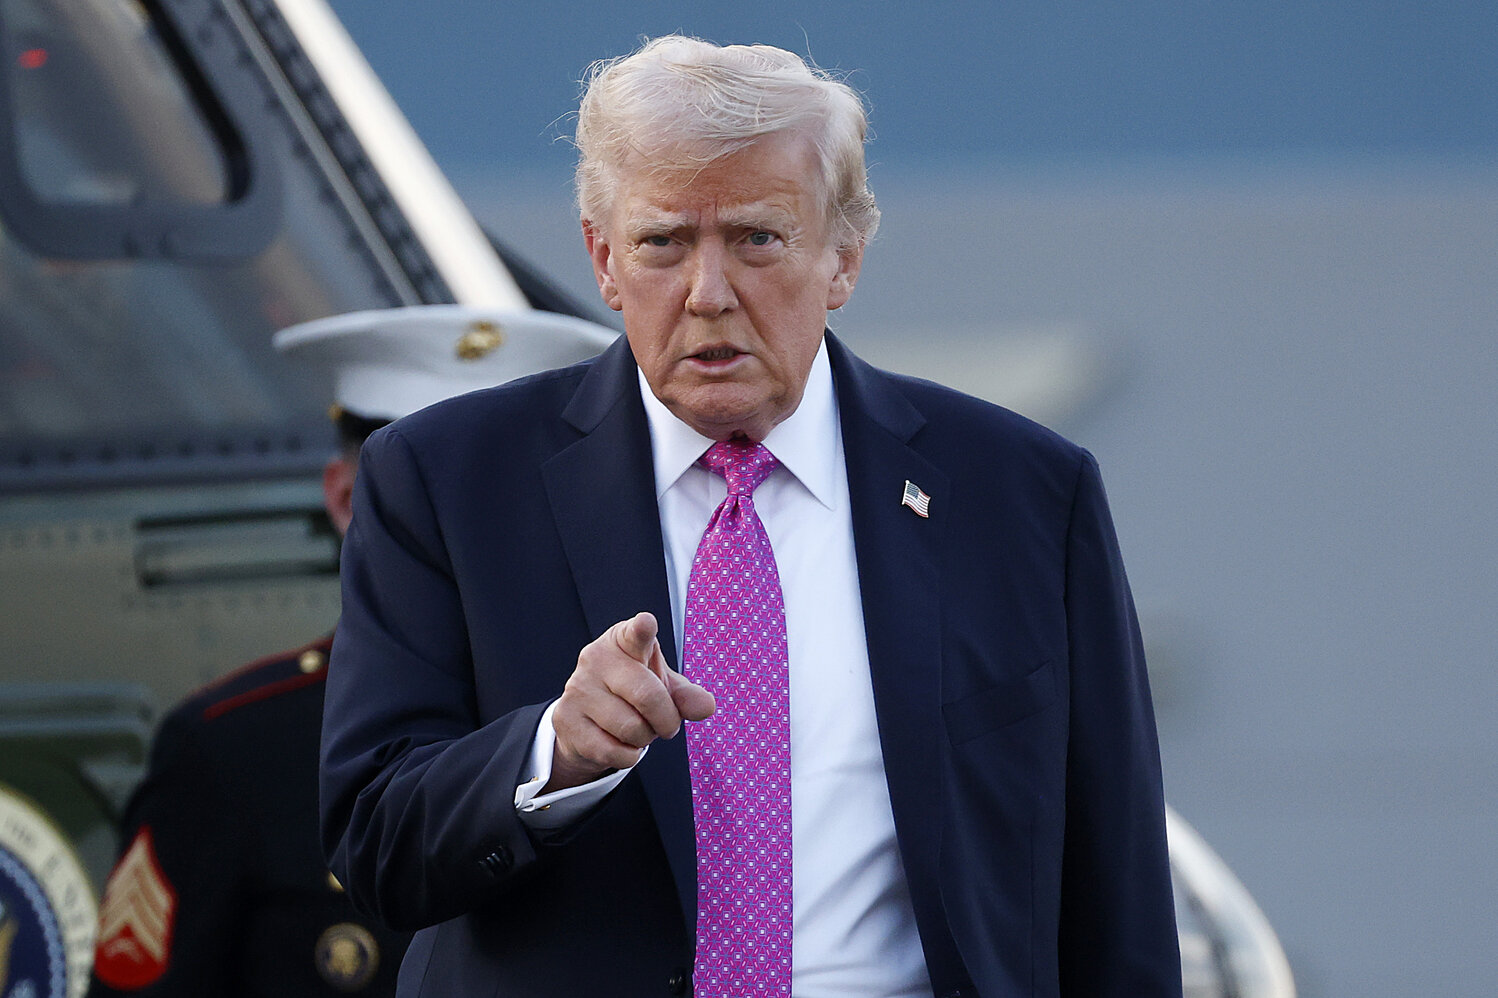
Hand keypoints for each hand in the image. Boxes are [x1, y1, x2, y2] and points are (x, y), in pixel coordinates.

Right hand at [547, 612, 713, 791]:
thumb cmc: (632, 695)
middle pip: (647, 696)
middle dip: (667, 720)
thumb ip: (686, 695)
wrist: (586, 721)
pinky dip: (627, 756)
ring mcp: (577, 688)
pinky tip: (619, 743)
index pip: (635, 634)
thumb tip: (706, 706)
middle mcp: (596, 658)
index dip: (642, 630)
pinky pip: (614, 751)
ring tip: (636, 728)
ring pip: (632, 728)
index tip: (646, 623)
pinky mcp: (565, 719)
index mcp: (624, 641)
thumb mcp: (663, 688)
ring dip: (645, 738)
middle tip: (666, 724)